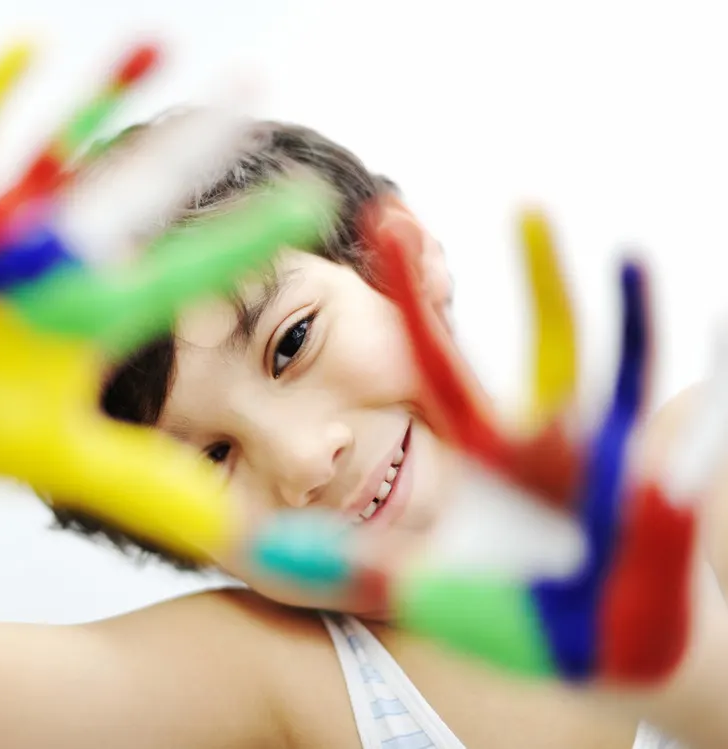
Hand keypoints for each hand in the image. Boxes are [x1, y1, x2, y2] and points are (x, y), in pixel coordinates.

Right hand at [0, 40, 334, 562]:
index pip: (188, 272)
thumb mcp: (66, 459)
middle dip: (196, 150)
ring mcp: (0, 235)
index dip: (248, 238)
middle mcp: (55, 263)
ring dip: (99, 95)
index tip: (315, 203)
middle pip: (138, 198)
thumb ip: (144, 487)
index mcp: (96, 312)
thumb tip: (232, 530)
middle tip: (261, 84)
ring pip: (58, 154)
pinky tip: (26, 49)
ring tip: (160, 39)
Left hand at [251, 205, 727, 684]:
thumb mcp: (443, 599)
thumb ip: (363, 574)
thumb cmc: (544, 628)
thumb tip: (261, 554)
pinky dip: (632, 328)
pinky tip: (627, 264)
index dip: (392, 320)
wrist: (631, 651)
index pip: (429, 376)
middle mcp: (532, 435)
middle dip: (426, 288)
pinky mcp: (640, 462)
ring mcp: (588, 440)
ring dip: (543, 281)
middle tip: (384, 215)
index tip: (355, 261)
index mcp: (488, 459)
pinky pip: (638, 389)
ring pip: (565, 344)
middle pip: (453, 347)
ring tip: (523, 211)